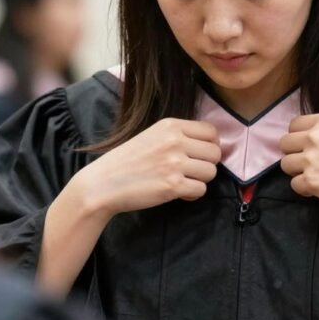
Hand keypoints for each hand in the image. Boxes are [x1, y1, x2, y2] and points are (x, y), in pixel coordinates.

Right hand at [74, 118, 220, 217]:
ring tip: (182, 181)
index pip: (211, 131)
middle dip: (206, 164)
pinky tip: (177, 192)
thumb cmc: (126, 161)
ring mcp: (174, 163)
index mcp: (170, 125)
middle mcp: (175, 141)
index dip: (210, 145)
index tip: (200, 155)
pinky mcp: (173, 185)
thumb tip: (211, 145)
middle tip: (190, 171)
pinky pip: (201, 190)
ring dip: (199, 180)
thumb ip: (178, 136)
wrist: (103, 183)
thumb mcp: (152, 135)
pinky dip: (191, 194)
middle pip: (215, 153)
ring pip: (211, 172)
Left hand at [279, 113, 318, 217]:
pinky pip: (294, 185)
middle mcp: (314, 136)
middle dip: (294, 155)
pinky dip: (306, 190)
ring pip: (285, 165)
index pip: (293, 125)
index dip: (299, 138)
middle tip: (312, 165)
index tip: (309, 148)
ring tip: (318, 177)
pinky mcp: (311, 181)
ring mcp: (311, 159)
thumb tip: (305, 142)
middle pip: (284, 144)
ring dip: (298, 172)